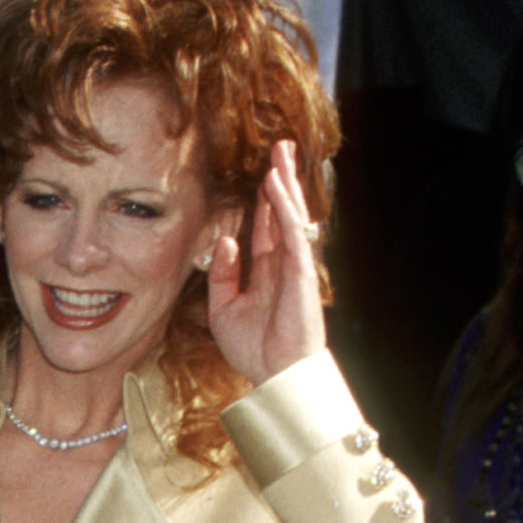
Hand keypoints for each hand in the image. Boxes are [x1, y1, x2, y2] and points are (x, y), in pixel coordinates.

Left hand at [203, 140, 324, 386]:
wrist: (273, 375)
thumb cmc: (252, 350)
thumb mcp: (223, 309)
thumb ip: (221, 274)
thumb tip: (224, 240)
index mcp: (266, 271)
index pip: (266, 226)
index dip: (264, 200)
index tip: (261, 173)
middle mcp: (282, 263)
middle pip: (283, 212)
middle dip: (281, 179)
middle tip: (280, 147)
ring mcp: (294, 265)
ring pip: (292, 214)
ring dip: (286, 183)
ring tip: (282, 153)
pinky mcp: (301, 271)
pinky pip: (293, 233)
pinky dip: (286, 208)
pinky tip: (278, 186)